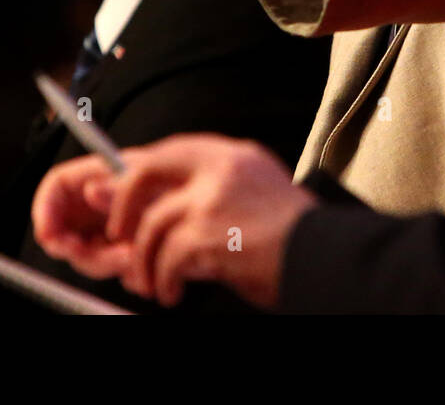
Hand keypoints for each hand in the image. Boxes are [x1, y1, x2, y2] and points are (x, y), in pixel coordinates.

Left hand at [35, 134, 315, 308]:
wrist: (323, 256)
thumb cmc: (295, 238)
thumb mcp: (254, 198)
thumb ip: (210, 194)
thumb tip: (164, 209)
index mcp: (236, 155)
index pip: (173, 151)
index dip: (141, 177)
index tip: (130, 204)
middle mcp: (222, 166)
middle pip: (145, 171)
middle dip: (124, 207)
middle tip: (120, 239)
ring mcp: (213, 196)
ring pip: (152, 223)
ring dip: (145, 261)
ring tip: (154, 284)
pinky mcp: (208, 230)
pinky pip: (167, 257)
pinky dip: (163, 280)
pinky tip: (173, 293)